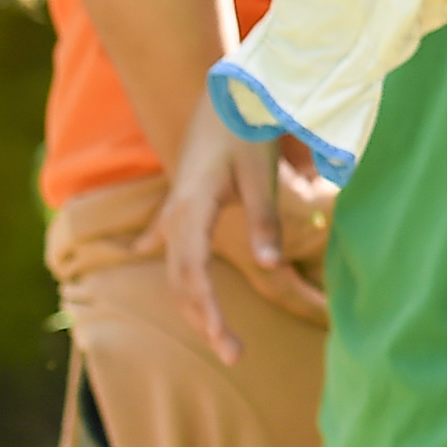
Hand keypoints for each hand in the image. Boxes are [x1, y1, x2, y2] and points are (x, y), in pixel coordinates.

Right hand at [149, 105, 329, 366]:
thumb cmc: (246, 129)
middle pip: (181, 283)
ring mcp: (175, 213)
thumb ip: (265, 219)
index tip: (228, 348)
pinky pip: (175, 251)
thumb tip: (271, 266)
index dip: (209, 316)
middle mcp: (175, 218)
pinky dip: (183, 277)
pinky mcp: (183, 208)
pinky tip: (180, 288)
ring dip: (196, 305)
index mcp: (190, 211)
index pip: (193, 278)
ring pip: (177, 272)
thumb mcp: (260, 173)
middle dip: (205, 321)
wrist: (226, 91)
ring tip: (222, 336)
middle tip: (235, 355)